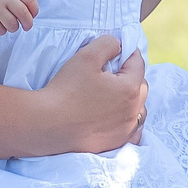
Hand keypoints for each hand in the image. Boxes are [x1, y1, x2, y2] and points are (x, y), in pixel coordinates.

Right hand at [0, 0, 38, 38]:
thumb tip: (33, 15)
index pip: (30, 0)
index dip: (35, 10)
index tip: (32, 16)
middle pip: (23, 13)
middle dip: (28, 23)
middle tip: (27, 27)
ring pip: (13, 25)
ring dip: (14, 28)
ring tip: (9, 24)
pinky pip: (1, 31)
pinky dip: (1, 31)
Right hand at [39, 33, 146, 152]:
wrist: (47, 125)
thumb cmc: (66, 89)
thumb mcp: (86, 56)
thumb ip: (107, 44)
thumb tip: (118, 45)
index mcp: (130, 88)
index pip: (138, 64)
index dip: (128, 54)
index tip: (117, 52)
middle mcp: (133, 111)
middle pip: (141, 86)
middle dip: (131, 76)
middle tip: (112, 73)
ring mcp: (126, 130)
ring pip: (139, 110)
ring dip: (132, 100)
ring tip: (114, 96)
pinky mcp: (115, 143)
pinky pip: (132, 132)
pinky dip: (129, 123)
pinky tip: (117, 119)